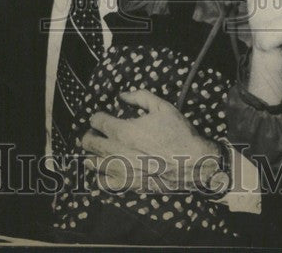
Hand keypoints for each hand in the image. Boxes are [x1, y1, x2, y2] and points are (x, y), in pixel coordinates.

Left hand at [80, 90, 217, 193]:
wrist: (193, 163)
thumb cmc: (178, 133)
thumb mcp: (162, 107)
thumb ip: (139, 97)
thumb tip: (122, 95)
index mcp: (123, 130)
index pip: (97, 120)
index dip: (97, 116)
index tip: (102, 116)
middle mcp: (116, 151)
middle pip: (88, 142)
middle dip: (89, 134)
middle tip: (94, 132)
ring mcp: (120, 170)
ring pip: (91, 163)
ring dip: (91, 154)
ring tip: (98, 150)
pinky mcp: (126, 185)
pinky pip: (102, 183)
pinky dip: (100, 175)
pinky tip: (106, 169)